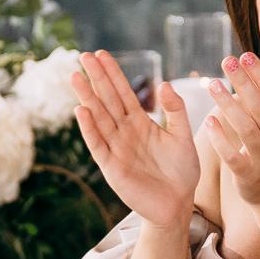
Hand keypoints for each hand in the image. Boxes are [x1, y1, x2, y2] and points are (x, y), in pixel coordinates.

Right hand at [71, 49, 200, 225]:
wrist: (178, 204)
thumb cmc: (181, 171)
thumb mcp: (183, 136)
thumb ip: (175, 111)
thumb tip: (164, 84)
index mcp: (140, 123)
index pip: (123, 93)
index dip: (112, 74)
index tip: (101, 54)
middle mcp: (124, 132)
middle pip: (107, 100)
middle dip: (96, 78)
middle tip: (83, 56)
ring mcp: (116, 148)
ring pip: (98, 118)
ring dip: (87, 97)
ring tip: (76, 77)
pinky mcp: (112, 167)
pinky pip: (98, 144)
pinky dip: (90, 128)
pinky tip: (81, 110)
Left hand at [200, 53, 259, 210]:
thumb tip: (252, 68)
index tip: (245, 56)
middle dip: (243, 82)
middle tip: (226, 61)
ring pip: (246, 128)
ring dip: (228, 104)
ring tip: (212, 84)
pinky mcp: (249, 175)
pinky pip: (232, 155)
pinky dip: (220, 138)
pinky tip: (208, 120)